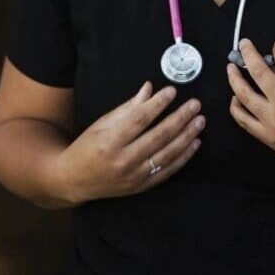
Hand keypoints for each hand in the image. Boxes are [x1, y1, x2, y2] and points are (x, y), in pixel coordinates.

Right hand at [54, 81, 204, 202]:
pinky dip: (184, 156)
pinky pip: (168, 170)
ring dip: (187, 136)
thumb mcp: (102, 123)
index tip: (172, 91)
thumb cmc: (88, 147)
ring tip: (200, 120)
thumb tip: (149, 88)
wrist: (75, 180)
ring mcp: (134, 176)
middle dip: (180, 118)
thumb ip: (128, 108)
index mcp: (109, 141)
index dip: (157, 104)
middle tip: (195, 104)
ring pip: (167, 154)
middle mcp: (123, 160)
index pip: (139, 119)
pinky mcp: (142, 186)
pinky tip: (194, 142)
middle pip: (158, 136)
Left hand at [227, 39, 274, 173]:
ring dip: (235, 78)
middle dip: (250, 54)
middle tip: (244, 44)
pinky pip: (244, 120)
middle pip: (259, 73)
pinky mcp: (267, 137)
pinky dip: (236, 107)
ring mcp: (272, 122)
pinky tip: (235, 97)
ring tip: (231, 67)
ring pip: (245, 95)